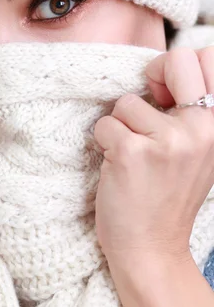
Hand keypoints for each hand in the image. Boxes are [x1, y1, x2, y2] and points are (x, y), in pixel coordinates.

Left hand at [93, 46, 213, 265]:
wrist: (150, 249)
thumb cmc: (167, 196)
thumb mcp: (197, 150)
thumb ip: (189, 113)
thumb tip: (163, 69)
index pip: (209, 58)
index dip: (179, 68)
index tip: (165, 94)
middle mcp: (202, 128)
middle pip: (176, 58)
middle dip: (153, 74)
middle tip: (143, 109)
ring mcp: (168, 140)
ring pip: (126, 100)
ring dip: (121, 125)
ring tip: (132, 154)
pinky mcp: (132, 151)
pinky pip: (104, 124)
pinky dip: (104, 143)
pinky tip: (118, 166)